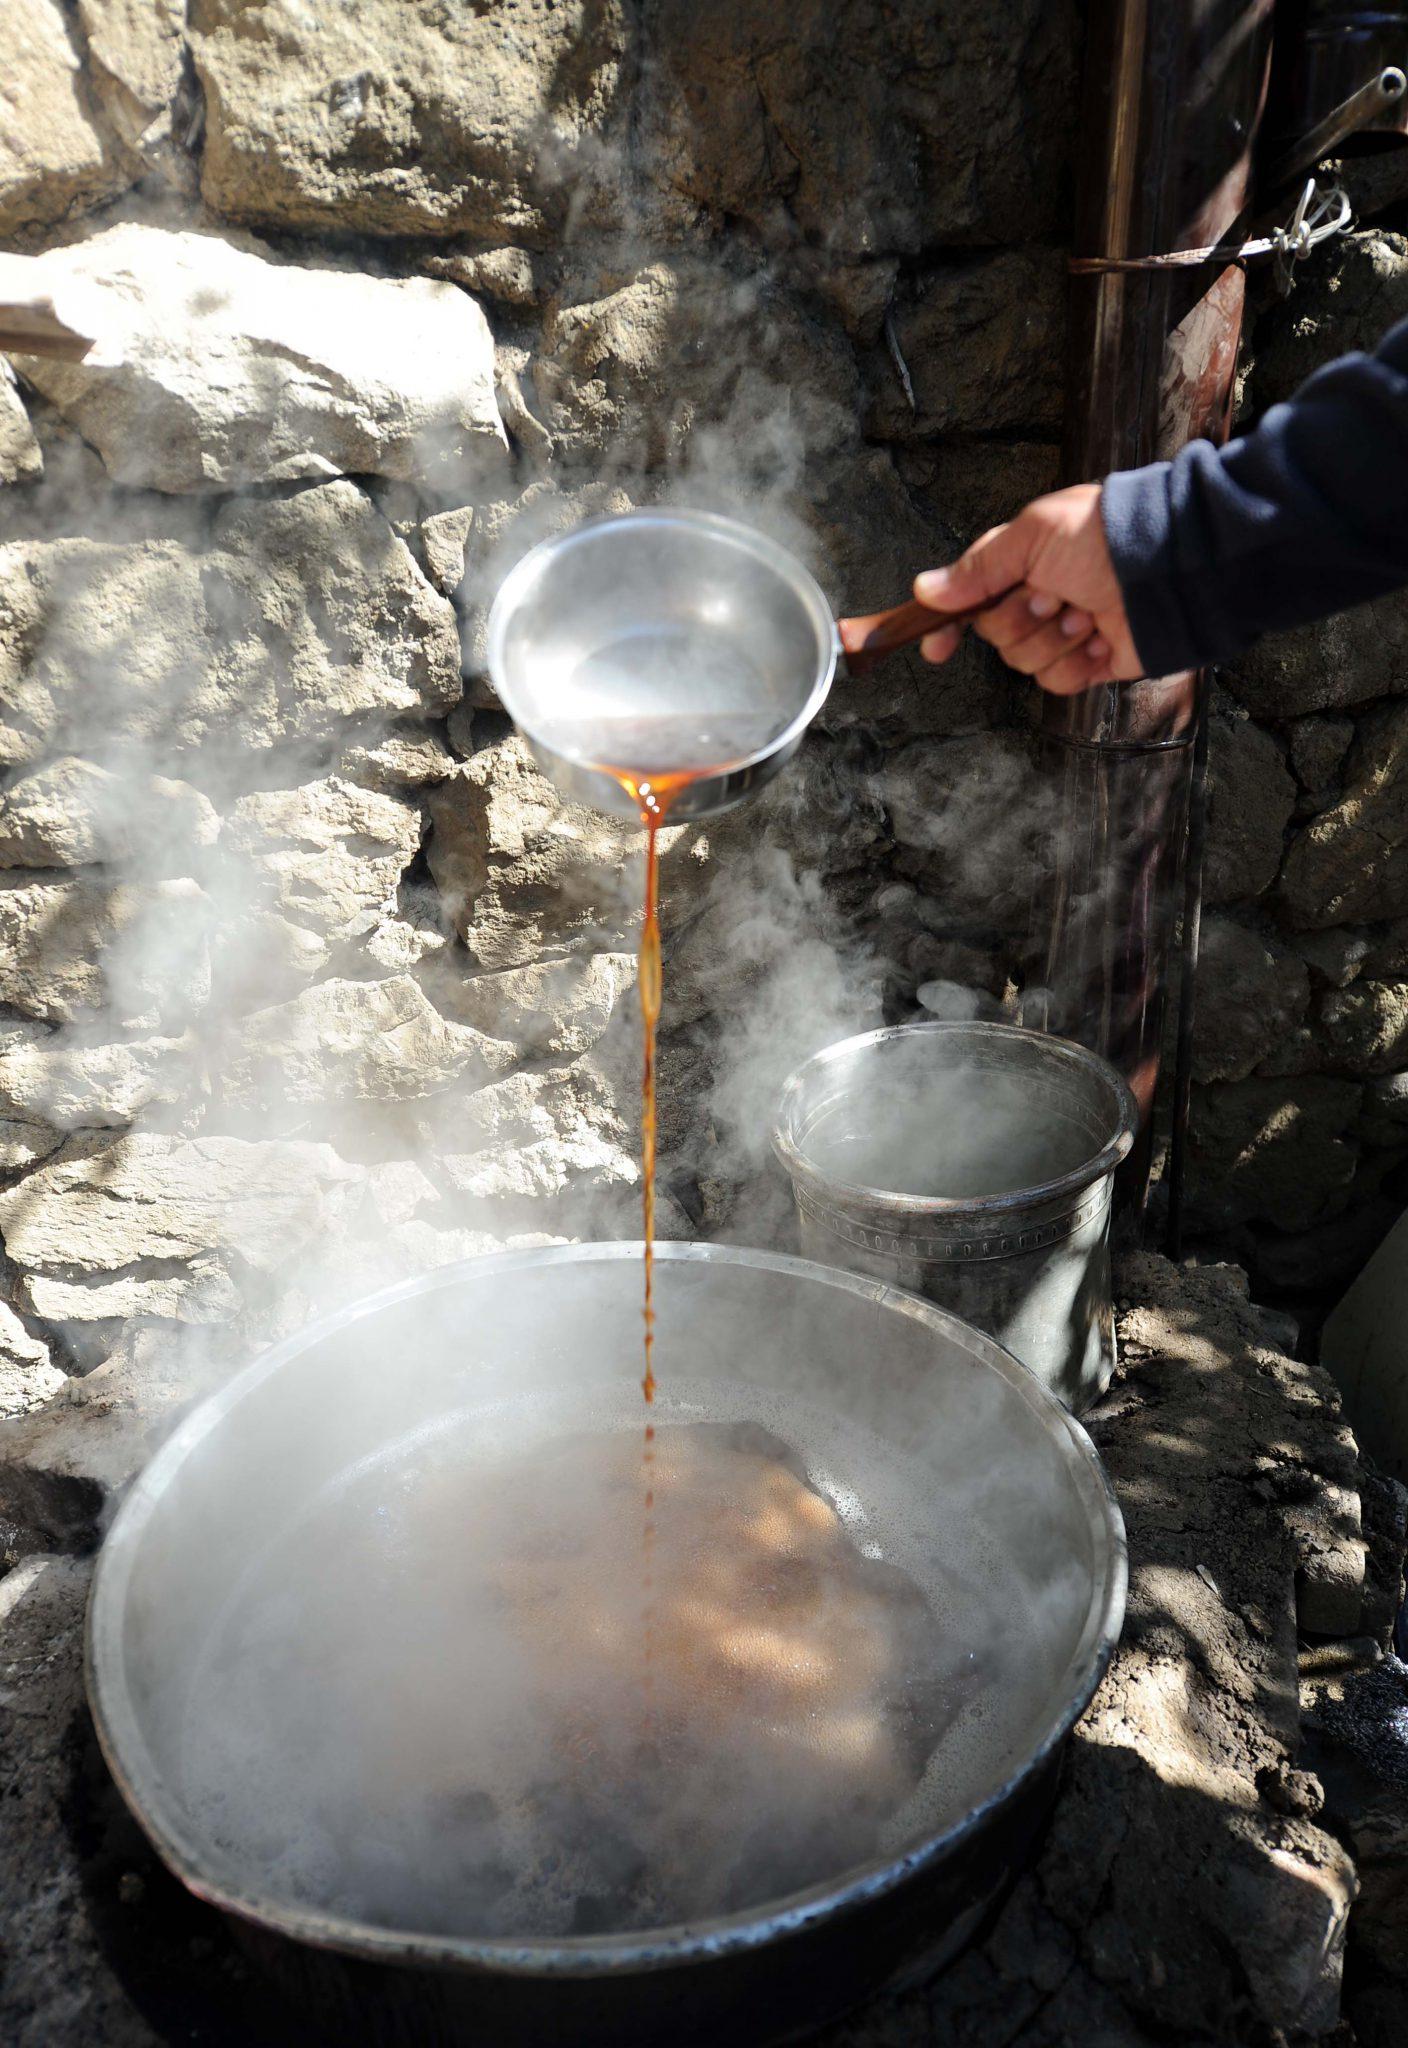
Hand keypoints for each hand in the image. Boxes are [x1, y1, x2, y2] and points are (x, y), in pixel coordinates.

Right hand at [909, 483, 1141, 694]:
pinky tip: (1101, 637)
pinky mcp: (1090, 663)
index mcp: (1020, 564)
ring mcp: (1064, 634)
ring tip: (1088, 611)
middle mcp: (1038, 599)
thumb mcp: (1034, 536)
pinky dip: (1078, 662)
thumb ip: (978, 567)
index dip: (948, 626)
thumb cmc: (1107, 538)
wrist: (1170, 569)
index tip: (938, 647)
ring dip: (1056, 638)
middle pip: (995, 634)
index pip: (968, 601)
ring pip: (1025, 661)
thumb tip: (926, 590)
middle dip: (1023, 618)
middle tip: (1055, 594)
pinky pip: (1058, 682)